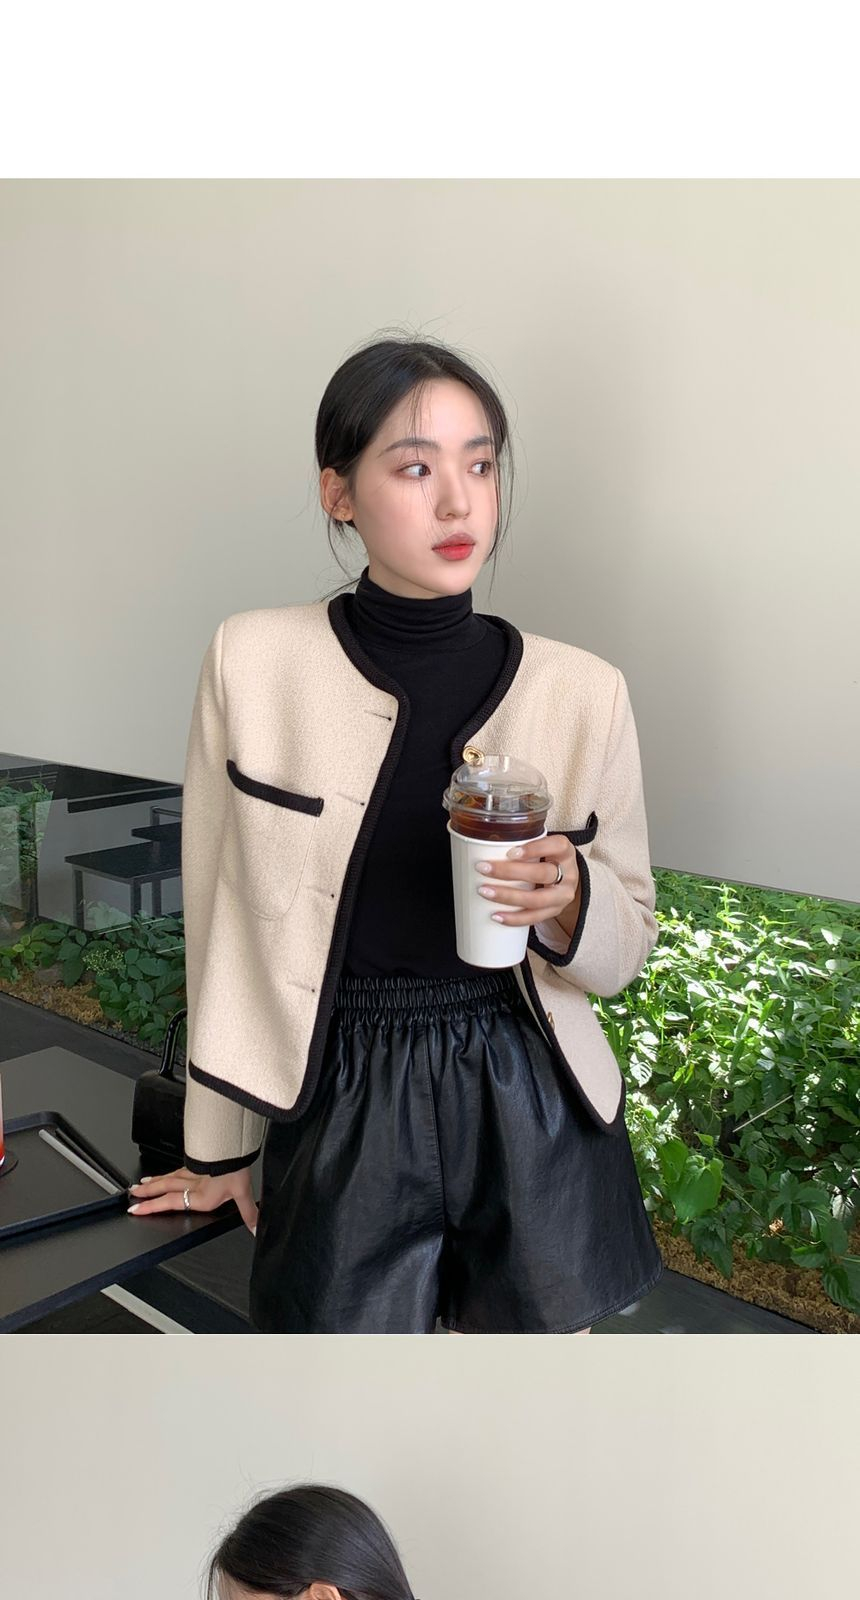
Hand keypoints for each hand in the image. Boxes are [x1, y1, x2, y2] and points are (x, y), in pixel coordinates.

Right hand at [127, 1164, 258, 1234]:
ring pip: (169, 1177)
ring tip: (142, 1184)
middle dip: (147, 1193)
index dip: (152, 1207)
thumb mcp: (243, 1192)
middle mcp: (193, 1184)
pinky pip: (179, 1168)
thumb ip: (248, 1213)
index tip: (136, 1209)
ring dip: (154, 1181)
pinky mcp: (199, 1161)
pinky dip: (170, 1171)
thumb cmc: (236, 1168)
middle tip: (131, 1195)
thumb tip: (255, 1228)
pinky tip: (169, 1171)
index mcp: (200, 1196)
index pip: (170, 1203)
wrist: (235, 1146)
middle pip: (164, 1188)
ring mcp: (195, 1171)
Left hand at [474, 832, 580, 929]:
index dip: (534, 848)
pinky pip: (534, 918)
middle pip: (542, 874)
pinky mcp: (554, 912)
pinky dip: (514, 918)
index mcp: (565, 852)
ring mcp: (562, 896)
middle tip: (484, 868)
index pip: (556, 846)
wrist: (564, 881)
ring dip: (508, 896)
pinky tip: (496, 915)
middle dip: (510, 872)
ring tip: (485, 891)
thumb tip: (481, 843)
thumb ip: (521, 843)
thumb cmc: (546, 859)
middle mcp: (568, 874)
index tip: (509, 852)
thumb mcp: (542, 847)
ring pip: (537, 899)